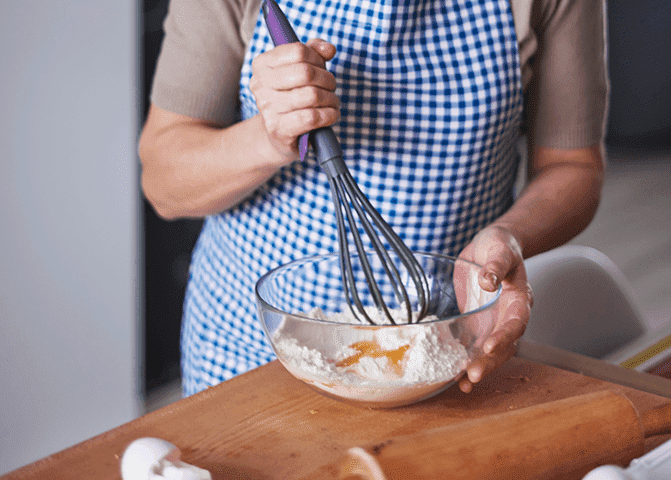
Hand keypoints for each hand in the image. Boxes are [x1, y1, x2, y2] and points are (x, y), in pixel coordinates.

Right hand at [250, 38, 339, 162]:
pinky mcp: (278, 129)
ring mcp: (267, 108)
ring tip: (333, 102)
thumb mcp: (300, 69)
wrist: (279, 134)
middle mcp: (260, 85)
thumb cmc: (292, 96)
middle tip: (331, 87)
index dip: (318, 59)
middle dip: (327, 79)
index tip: (322, 68)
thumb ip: (314, 52)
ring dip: (331, 99)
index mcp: (262, 64)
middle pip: (306, 73)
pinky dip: (328, 115)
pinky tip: (331, 115)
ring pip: (312, 95)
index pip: (298, 51)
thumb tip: (328, 49)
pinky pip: (311, 117)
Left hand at [456, 225, 532, 392]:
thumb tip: (487, 280)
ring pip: (492, 352)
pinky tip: (456, 377)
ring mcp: (493, 322)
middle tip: (473, 374)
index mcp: (519, 298)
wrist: (491, 246)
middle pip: (505, 345)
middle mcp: (509, 315)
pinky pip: (475, 347)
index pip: (516, 321)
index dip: (504, 335)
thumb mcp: (499, 249)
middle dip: (490, 361)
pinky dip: (467, 361)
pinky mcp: (478, 324)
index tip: (489, 347)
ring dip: (480, 367)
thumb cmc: (499, 246)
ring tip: (465, 383)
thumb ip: (495, 265)